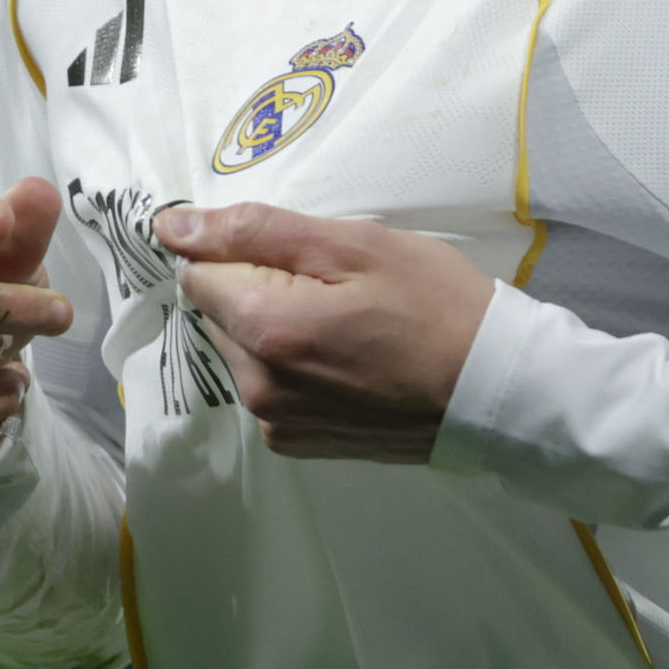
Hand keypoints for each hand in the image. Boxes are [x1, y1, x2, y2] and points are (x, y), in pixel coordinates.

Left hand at [158, 202, 495, 461]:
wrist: (496, 391)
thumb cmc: (438, 306)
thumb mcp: (354, 245)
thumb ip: (255, 231)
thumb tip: (171, 226)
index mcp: (265, 330)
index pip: (198, 270)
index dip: (242, 248)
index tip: (300, 251)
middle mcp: (257, 386)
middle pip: (220, 312)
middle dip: (261, 288)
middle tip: (337, 285)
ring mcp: (276, 421)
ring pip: (243, 348)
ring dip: (277, 327)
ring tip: (349, 323)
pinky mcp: (297, 442)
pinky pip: (269, 384)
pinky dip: (295, 364)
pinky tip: (347, 357)